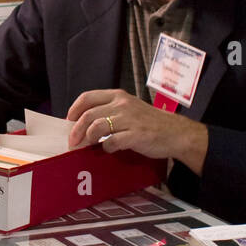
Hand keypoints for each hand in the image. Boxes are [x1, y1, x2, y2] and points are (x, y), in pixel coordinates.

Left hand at [65, 89, 207, 173]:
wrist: (176, 132)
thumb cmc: (150, 123)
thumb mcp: (129, 109)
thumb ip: (109, 111)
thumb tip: (84, 124)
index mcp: (118, 96)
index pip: (87, 97)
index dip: (74, 110)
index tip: (70, 121)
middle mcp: (122, 105)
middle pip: (88, 115)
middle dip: (75, 130)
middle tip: (72, 142)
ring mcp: (130, 119)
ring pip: (97, 127)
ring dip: (87, 139)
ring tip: (86, 147)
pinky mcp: (136, 135)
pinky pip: (112, 142)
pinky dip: (106, 147)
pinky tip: (109, 149)